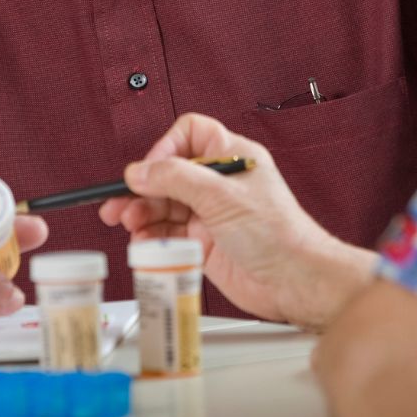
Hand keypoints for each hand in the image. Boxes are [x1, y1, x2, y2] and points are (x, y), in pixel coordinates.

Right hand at [98, 113, 375, 329]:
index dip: (165, 148)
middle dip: (144, 187)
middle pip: (169, 173)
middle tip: (120, 203)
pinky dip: (152, 236)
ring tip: (129, 223)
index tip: (149, 170)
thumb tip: (140, 170)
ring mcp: (210, 213)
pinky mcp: (203, 242)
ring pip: (165, 205)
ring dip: (143, 213)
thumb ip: (176, 179)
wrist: (295, 282)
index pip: (190, 134)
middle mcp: (218, 182)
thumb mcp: (222, 196)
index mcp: (231, 157)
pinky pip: (168, 234)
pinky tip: (142, 241)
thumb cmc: (279, 234)